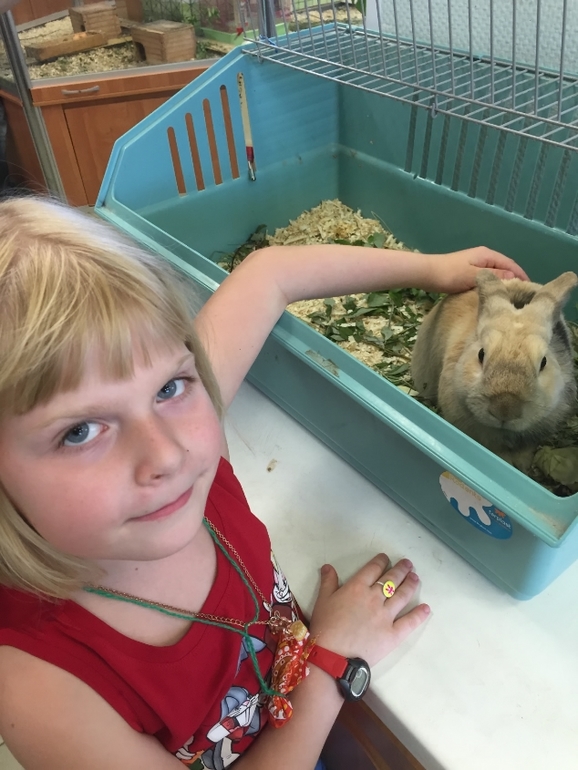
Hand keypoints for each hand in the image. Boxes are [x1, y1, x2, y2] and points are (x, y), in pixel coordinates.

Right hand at [308, 554, 429, 667]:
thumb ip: (328, 582)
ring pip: (402, 595)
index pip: (373, 569)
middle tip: (408, 564)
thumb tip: (328, 567)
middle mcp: (374, 598)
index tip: (386, 558)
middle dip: (401, 569)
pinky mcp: (393, 634)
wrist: (332, 657)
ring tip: (415, 577)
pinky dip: (419, 614)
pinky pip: (409, 622)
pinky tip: (426, 608)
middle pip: (391, 579)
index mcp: (356, 587)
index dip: (381, 561)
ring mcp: (386, 616)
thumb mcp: (322, 601)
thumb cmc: (325, 627)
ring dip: (410, 584)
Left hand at [423, 246, 529, 293]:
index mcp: (487, 255)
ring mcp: (476, 265)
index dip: (523, 276)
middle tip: (523, 297)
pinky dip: (493, 286)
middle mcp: (484, 257)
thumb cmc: (449, 275)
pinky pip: (486, 279)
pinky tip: (494, 296)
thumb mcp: (474, 276)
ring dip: (503, 284)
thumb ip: (494, 276)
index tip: (531, 290)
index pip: (512, 265)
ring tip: (511, 299)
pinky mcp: (468, 273)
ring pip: (496, 274)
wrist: (426, 274)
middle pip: (505, 269)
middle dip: (515, 280)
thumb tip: (514, 277)